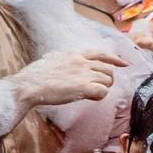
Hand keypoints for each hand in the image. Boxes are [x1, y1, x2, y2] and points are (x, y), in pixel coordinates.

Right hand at [10, 48, 125, 110]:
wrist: (28, 85)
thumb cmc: (34, 76)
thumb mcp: (49, 60)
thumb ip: (60, 59)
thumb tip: (55, 59)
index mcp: (74, 55)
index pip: (101, 54)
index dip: (115, 59)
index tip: (125, 64)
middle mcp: (82, 62)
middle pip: (108, 70)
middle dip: (107, 80)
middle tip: (98, 87)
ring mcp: (83, 74)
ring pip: (108, 81)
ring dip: (103, 88)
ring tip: (90, 94)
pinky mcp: (83, 88)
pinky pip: (103, 92)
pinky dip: (100, 96)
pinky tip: (90, 98)